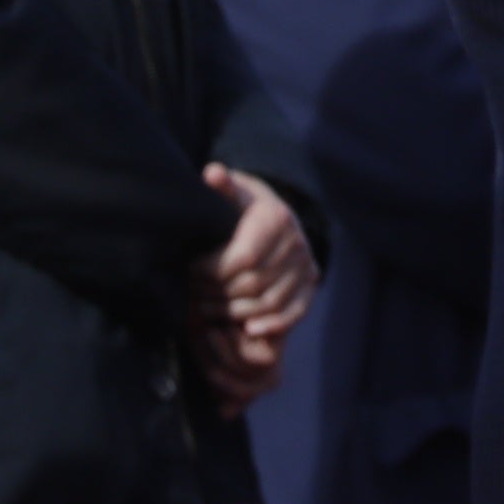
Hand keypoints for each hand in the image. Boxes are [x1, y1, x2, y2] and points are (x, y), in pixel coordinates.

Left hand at [190, 165, 315, 409]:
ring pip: (269, 302)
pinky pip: (295, 311)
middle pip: (254, 285)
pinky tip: (249, 329)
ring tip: (210, 308)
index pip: (243, 258)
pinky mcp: (311, 282)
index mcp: (277, 218)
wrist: (276, 217)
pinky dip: (273, 325)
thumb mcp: (233, 193)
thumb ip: (221, 186)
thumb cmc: (243, 207)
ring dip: (235, 313)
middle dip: (218, 294)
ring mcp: (307, 264)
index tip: (191, 270)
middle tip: (195, 293)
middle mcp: (298, 241)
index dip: (212, 271)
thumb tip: (212, 174)